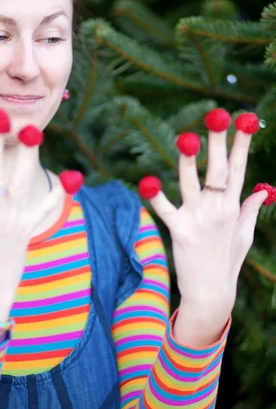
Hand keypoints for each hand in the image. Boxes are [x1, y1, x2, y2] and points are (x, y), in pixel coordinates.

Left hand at [143, 112, 267, 344]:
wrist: (212, 292)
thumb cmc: (227, 261)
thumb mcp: (244, 234)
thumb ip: (250, 209)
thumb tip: (263, 189)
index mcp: (233, 206)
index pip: (238, 169)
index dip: (241, 143)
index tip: (246, 120)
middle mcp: (217, 209)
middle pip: (218, 170)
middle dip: (219, 142)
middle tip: (217, 116)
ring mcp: (198, 220)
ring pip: (192, 184)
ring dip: (188, 161)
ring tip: (187, 138)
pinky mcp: (179, 232)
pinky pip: (165, 210)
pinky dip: (156, 197)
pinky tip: (146, 182)